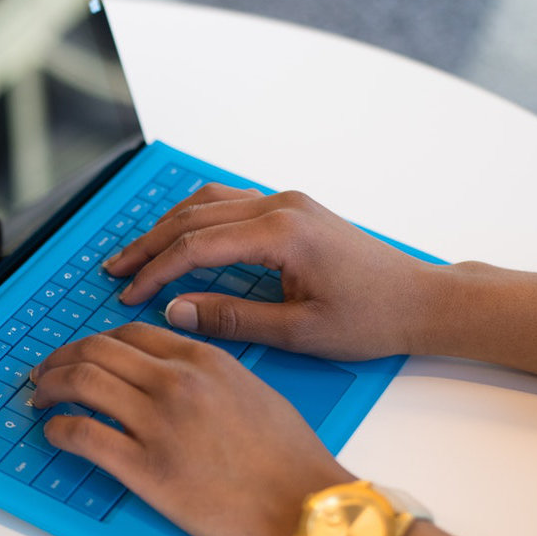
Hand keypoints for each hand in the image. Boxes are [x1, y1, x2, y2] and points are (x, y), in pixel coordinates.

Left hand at [31, 323, 352, 535]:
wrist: (303, 506)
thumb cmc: (288, 459)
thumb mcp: (252, 391)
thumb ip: (207, 373)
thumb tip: (168, 372)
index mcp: (203, 360)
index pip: (129, 333)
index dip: (94, 341)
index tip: (80, 354)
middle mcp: (176, 383)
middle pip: (96, 351)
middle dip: (60, 358)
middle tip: (44, 374)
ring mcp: (158, 424)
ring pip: (81, 383)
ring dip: (50, 387)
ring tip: (40, 399)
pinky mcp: (145, 468)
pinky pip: (82, 435)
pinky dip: (57, 429)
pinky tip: (52, 433)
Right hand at [104, 185, 441, 359]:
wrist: (422, 300)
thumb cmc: (372, 318)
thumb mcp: (298, 332)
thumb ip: (231, 318)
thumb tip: (176, 310)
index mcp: (282, 234)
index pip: (196, 247)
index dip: (155, 272)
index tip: (130, 296)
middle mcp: (281, 207)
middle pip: (193, 218)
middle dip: (148, 245)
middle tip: (114, 271)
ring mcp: (287, 203)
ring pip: (207, 204)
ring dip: (167, 227)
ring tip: (136, 254)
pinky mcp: (292, 210)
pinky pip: (229, 204)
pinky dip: (195, 219)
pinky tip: (177, 238)